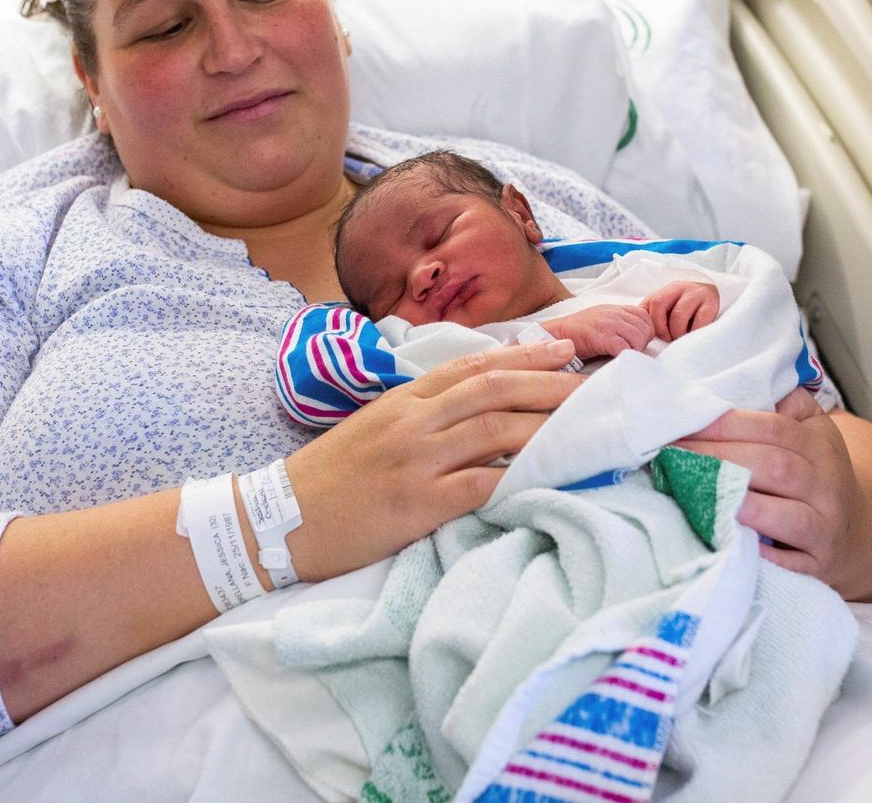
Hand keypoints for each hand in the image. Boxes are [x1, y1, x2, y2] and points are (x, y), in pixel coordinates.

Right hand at [283, 338, 584, 581]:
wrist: (279, 520)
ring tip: (586, 426)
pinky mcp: (417, 503)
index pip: (472, 366)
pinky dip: (518, 476)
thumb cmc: (329, 478)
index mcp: (402, 399)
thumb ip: (419, 414)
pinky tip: (550, 475)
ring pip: (495, 430)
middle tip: (592, 385)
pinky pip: (480, 484)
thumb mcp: (372, 428)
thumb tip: (475, 411)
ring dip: (546, 425)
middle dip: (549, 385)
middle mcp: (412, 420)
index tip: (563, 350)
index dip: (523, 356)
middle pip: (493, 390)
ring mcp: (415, 460)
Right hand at [541, 304, 653, 358]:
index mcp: (614, 309)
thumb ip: (619, 324)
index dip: (644, 331)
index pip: (644, 316)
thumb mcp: (600, 321)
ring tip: (621, 355)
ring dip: (633, 350)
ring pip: (638, 338)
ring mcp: (608, 324)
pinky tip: (614, 358)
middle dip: (641, 343)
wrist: (554, 335)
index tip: (635, 342)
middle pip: (645, 328)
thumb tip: (637, 338)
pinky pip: (625, 347)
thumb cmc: (576, 334)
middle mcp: (613, 313)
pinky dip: (623, 356)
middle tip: (628, 352)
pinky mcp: (601, 337)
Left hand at [640, 280, 719, 340]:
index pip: (650, 303)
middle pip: (659, 304)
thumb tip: (638, 328)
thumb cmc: (687, 307)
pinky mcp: (711, 305)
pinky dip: (693, 332)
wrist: (716, 294)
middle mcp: (680, 288)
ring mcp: (696, 294)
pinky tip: (693, 336)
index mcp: (666, 290)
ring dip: (676, 332)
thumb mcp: (669, 306)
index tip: (656, 335)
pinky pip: (699, 322)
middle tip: (668, 338)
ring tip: (681, 338)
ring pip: (678, 314)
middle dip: (660, 327)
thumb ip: (653, 314)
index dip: (652, 322)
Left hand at [674, 387, 871, 596]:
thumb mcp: (810, 431)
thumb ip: (778, 405)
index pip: (774, 428)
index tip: (683, 422)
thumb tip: (724, 381)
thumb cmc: (816, 474)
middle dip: (719, 459)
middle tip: (672, 454)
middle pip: (775, 467)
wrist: (860, 532)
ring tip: (693, 492)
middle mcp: (827, 485)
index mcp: (819, 445)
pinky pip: (790, 564)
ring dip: (738, 502)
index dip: (727, 424)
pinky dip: (761, 554)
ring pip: (786, 515)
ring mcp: (825, 528)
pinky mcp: (818, 568)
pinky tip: (726, 540)